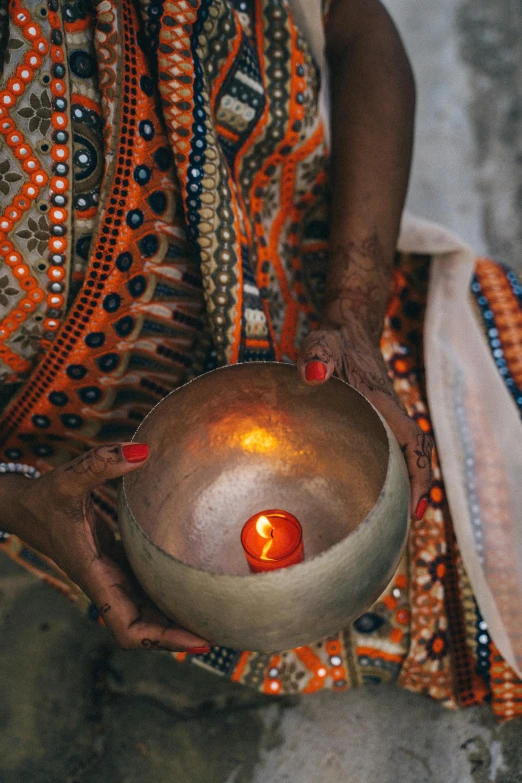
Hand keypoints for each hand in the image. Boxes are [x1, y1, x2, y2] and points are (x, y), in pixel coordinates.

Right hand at [3, 444, 209, 652]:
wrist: (24, 506)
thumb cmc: (44, 496)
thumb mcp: (68, 477)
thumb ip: (100, 462)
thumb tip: (142, 449)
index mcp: (95, 575)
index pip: (128, 627)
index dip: (161, 641)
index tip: (197, 641)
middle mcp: (105, 582)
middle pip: (145, 627)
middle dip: (178, 635)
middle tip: (223, 629)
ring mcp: (110, 575)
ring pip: (145, 610)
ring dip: (174, 617)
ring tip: (215, 611)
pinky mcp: (114, 562)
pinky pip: (144, 588)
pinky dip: (165, 593)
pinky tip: (190, 583)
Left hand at [297, 319, 432, 517]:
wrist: (348, 327)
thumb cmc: (335, 340)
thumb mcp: (323, 344)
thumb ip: (317, 356)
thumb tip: (314, 376)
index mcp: (385, 403)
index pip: (414, 442)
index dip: (419, 476)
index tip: (414, 508)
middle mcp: (390, 413)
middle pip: (412, 459)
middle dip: (411, 493)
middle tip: (399, 528)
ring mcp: (383, 416)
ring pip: (399, 456)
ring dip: (397, 485)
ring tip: (382, 520)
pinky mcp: (372, 417)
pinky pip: (385, 448)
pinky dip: (382, 470)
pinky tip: (360, 487)